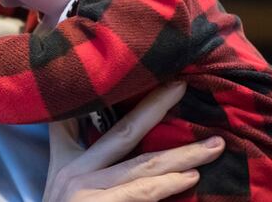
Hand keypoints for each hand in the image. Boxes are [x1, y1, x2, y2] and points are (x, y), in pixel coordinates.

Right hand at [43, 82, 224, 201]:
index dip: (136, 101)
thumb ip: (68, 140)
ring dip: (181, 156)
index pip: (104, 122)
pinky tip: (189, 179)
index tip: (168, 81)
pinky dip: (167, 187)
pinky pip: (141, 196)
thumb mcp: (59, 174)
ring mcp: (90, 194)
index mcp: (71, 159)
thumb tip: (78, 106)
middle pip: (125, 134)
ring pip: (143, 169)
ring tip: (212, 147)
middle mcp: (79, 173)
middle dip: (157, 108)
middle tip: (185, 88)